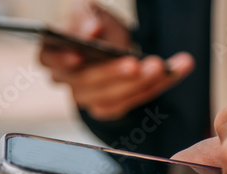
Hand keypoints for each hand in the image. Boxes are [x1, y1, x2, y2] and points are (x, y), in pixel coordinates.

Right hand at [38, 0, 194, 120]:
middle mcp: (67, 80)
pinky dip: (158, 85)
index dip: (62, 58)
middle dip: (113, 72)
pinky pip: (135, 100)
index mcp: (52, 53)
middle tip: (135, 63)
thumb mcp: (90, 13)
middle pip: (87, 82)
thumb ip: (85, 18)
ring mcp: (87, 98)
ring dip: (140, 83)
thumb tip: (90, 31)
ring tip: (160, 66)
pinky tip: (178, 69)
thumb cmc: (97, 28)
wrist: (112, 46)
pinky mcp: (109, 108)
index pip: (48, 57)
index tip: (78, 54)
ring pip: (113, 97)